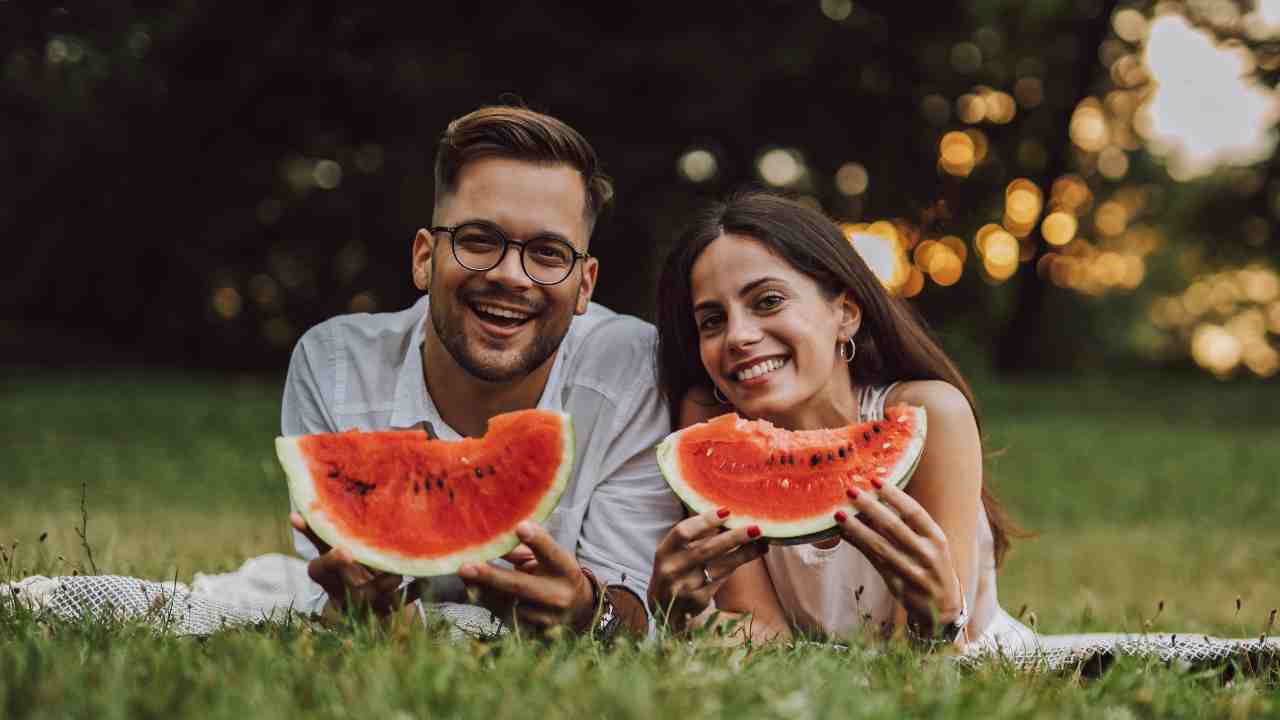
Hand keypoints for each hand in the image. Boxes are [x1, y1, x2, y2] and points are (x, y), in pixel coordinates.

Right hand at [290, 512, 418, 619]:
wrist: (366, 608)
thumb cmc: (347, 570)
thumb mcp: (331, 553)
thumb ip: (318, 535)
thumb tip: (293, 514)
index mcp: (328, 578)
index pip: (319, 571)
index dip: (331, 561)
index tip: (345, 550)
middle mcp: (345, 594)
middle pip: (349, 587)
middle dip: (363, 576)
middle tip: (377, 563)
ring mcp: (366, 606)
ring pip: (374, 600)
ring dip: (385, 585)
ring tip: (398, 573)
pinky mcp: (386, 612)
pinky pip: (400, 605)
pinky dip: (413, 593)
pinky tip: (425, 583)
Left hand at [457, 522, 594, 633]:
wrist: (579, 610)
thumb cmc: (557, 574)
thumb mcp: (549, 558)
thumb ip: (523, 550)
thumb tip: (492, 543)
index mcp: (565, 569)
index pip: (550, 552)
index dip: (536, 540)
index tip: (520, 527)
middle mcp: (558, 595)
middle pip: (520, 586)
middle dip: (491, 576)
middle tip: (465, 568)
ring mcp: (546, 618)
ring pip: (505, 604)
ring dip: (483, 590)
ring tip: (466, 575)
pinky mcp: (533, 634)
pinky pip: (503, 617)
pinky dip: (488, 603)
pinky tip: (477, 591)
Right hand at [647, 508, 767, 630]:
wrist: (666, 609)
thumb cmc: (677, 569)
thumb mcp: (676, 552)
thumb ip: (695, 536)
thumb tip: (728, 513)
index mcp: (664, 552)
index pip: (683, 532)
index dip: (704, 521)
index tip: (727, 511)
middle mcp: (672, 569)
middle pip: (706, 549)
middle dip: (734, 538)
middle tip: (756, 528)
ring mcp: (685, 587)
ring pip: (721, 566)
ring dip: (744, 553)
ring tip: (762, 543)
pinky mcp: (699, 600)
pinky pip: (723, 579)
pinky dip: (737, 565)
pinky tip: (751, 555)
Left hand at [832, 481, 964, 636]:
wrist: (943, 607)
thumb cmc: (932, 565)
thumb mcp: (931, 544)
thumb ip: (908, 525)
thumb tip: (875, 499)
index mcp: (937, 539)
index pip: (914, 512)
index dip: (894, 495)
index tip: (875, 480)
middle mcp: (927, 554)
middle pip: (894, 526)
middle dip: (870, 507)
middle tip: (850, 491)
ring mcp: (912, 571)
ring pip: (880, 545)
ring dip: (857, 528)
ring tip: (839, 513)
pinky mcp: (897, 585)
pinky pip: (873, 561)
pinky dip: (858, 545)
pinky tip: (845, 533)